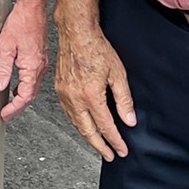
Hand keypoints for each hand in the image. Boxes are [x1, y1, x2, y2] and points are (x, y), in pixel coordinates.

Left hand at [0, 0, 47, 119]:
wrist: (33, 7)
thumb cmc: (21, 22)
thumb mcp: (6, 46)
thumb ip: (3, 69)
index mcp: (32, 67)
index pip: (24, 96)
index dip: (14, 108)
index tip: (4, 114)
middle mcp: (40, 67)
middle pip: (31, 95)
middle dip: (18, 106)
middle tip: (6, 114)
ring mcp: (42, 62)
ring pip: (33, 87)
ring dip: (22, 97)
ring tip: (10, 103)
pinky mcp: (40, 57)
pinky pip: (34, 78)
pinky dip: (26, 86)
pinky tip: (17, 85)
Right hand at [55, 23, 135, 159]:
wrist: (76, 33)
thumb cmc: (96, 48)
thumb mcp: (118, 74)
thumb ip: (124, 99)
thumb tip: (129, 120)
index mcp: (91, 94)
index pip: (105, 126)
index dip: (115, 140)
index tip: (122, 150)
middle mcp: (74, 97)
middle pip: (87, 130)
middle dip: (100, 146)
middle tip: (110, 155)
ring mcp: (64, 93)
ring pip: (75, 123)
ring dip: (87, 136)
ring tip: (98, 144)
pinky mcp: (59, 88)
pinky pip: (68, 113)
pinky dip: (77, 123)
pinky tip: (83, 125)